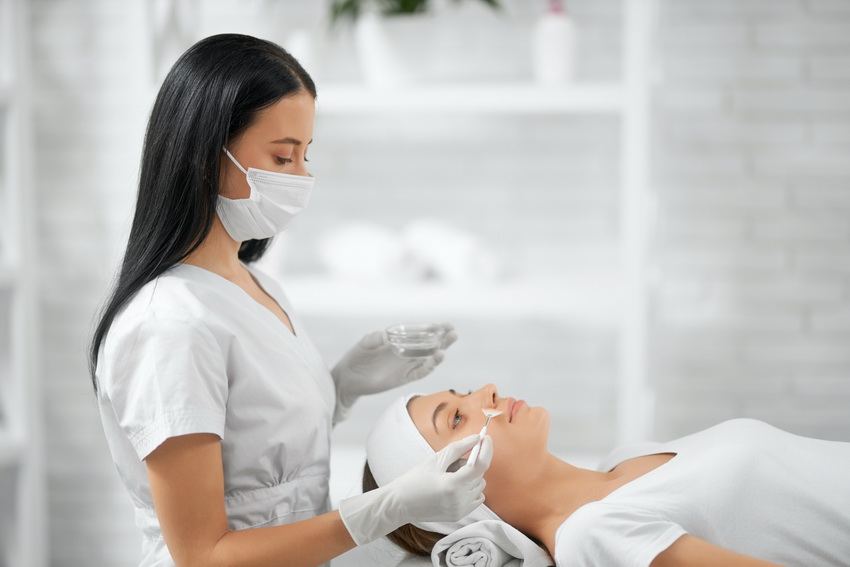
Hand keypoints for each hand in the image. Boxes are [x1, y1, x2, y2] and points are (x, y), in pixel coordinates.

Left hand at [331, 323, 456, 419]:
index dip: (434, 329)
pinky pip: (420, 372)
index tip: (445, 325)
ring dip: (439, 352)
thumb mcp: (364, 344)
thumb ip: (373, 339)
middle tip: (453, 332)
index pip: (421, 333)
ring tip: (447, 345)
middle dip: (443, 339)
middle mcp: (407, 352)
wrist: (349, 378)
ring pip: (428, 359)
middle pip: (430, 345)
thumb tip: (384, 336)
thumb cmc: (357, 357)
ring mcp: (407, 365)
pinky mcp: (404, 378)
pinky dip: (429, 366)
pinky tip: (437, 358)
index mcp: (400, 340)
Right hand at [339, 434, 492, 544]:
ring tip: (449, 477)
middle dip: (471, 463)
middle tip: (451, 463)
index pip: (480, 465)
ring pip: (479, 485)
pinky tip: (454, 487)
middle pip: (479, 474)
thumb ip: (458, 448)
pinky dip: (471, 489)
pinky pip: (477, 497)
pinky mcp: (460, 515)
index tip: (485, 438)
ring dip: (470, 477)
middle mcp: (459, 499)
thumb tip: (476, 438)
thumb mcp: (435, 460)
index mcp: (452, 484)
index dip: (486, 449)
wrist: (400, 504)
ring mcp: (461, 509)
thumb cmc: (415, 479)